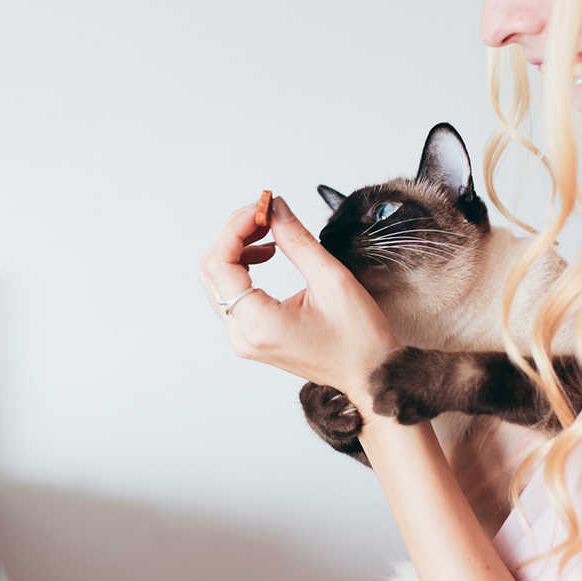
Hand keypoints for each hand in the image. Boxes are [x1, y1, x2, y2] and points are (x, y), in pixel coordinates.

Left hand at [198, 195, 399, 415]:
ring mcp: (244, 339)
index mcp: (260, 325)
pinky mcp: (252, 336)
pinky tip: (266, 251)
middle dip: (234, 233)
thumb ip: (298, 240)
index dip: (235, 228)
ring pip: (218, 281)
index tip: (261, 207)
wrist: (369, 374)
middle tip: (265, 212)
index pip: (220, 264)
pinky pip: (231, 294)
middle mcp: (243, 336)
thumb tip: (276, 208)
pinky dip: (242, 266)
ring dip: (237, 248)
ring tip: (268, 228)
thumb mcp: (333, 280)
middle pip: (212, 271)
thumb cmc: (359, 338)